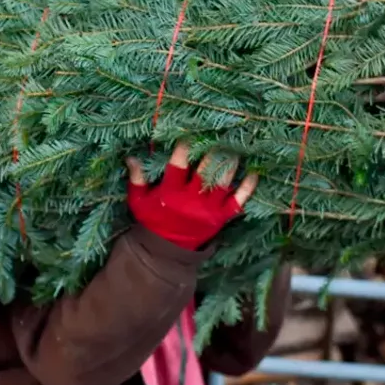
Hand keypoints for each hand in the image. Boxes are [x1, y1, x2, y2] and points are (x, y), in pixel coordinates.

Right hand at [125, 143, 257, 250]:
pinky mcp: (221, 218)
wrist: (167, 250)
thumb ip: (137, 180)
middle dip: (213, 153)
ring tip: (237, 146)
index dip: (183, 150)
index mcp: (169, 194)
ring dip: (230, 164)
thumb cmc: (153, 219)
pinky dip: (247, 188)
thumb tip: (131, 158)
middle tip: (221, 134)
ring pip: (222, 184)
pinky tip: (253, 173)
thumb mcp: (139, 201)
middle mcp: (190, 201)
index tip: (189, 134)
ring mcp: (208, 210)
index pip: (176, 168)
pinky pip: (238, 202)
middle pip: (204, 173)